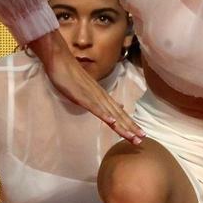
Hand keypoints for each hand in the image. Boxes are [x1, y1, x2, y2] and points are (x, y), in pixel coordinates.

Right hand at [27, 31, 145, 142]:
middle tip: (142, 141)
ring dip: (121, 126)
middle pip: (118, 116)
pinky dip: (104, 115)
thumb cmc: (72, 75)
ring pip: (109, 114)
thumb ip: (104, 99)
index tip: (140, 135)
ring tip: (131, 137)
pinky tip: (112, 122)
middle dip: (130, 128)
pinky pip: (94, 108)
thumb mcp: (91, 89)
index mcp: (103, 97)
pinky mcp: (82, 97)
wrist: (61, 61)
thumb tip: (120, 105)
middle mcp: (101, 97)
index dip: (130, 124)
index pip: (120, 113)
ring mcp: (92, 97)